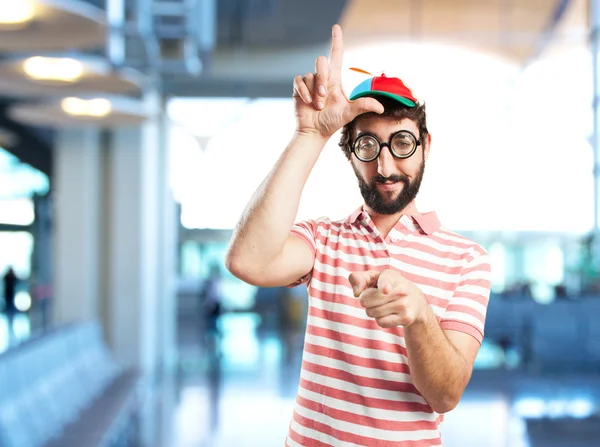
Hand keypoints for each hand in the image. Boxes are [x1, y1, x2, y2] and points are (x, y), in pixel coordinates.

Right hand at [292, 24, 383, 138]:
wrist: (314, 131)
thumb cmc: (331, 122)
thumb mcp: (348, 113)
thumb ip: (363, 106)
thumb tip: (381, 108)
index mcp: (334, 79)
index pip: (336, 55)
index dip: (336, 40)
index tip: (336, 27)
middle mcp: (322, 78)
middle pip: (321, 61)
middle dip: (322, 79)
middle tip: (323, 98)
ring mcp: (309, 82)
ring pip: (310, 75)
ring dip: (314, 91)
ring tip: (317, 105)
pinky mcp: (298, 88)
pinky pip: (299, 81)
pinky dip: (304, 92)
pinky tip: (307, 102)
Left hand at [348, 269, 428, 328]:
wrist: (415, 301)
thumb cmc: (387, 286)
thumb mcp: (374, 277)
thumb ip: (358, 278)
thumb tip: (356, 293)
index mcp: (391, 276)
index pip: (385, 281)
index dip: (384, 286)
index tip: (385, 290)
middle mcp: (400, 290)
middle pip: (365, 301)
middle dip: (365, 301)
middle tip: (375, 297)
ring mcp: (404, 305)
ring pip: (372, 312)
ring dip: (372, 310)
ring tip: (383, 304)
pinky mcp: (406, 318)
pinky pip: (381, 322)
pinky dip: (380, 319)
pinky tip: (389, 313)